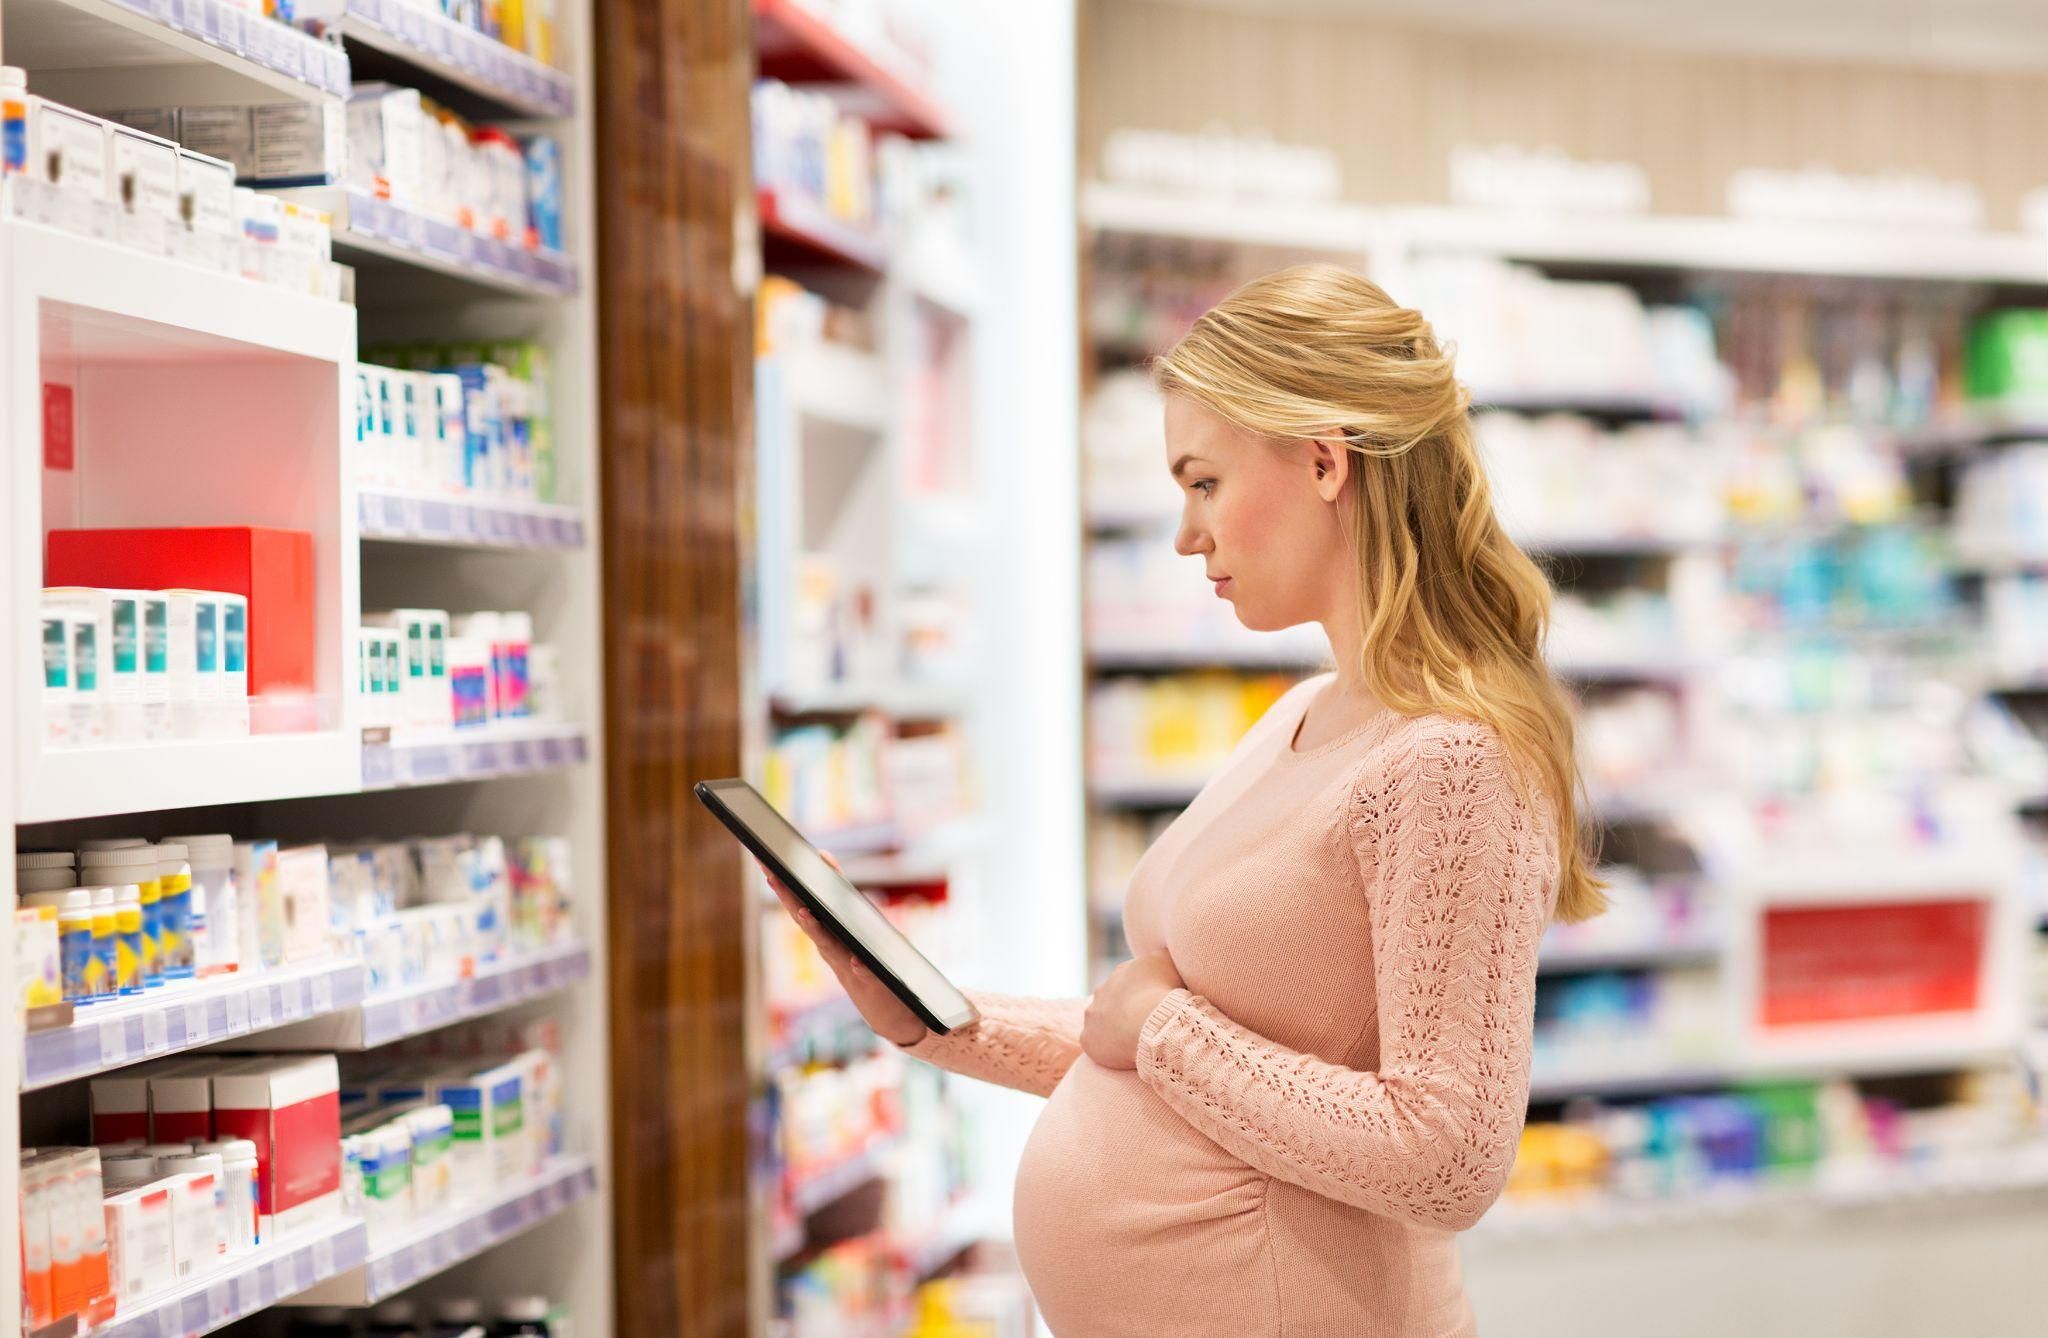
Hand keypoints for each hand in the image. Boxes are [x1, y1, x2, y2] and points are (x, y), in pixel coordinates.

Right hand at [761, 854, 930, 1047]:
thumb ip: (839, 894)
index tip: (766, 860)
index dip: (784, 884)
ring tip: (803, 911)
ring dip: (815, 929)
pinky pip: (865, 974)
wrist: (894, 1014)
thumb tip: (823, 855)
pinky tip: (856, 959)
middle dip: (788, 899)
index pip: (801, 905)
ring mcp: (849, 968)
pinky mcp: (873, 985)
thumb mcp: (853, 928)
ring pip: (828, 946)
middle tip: (771, 875)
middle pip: (806, 921)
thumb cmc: (869, 965)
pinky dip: (859, 966)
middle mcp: (832, 950)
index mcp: (827, 935)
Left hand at [1081, 950, 1184, 1069]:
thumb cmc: (1163, 992)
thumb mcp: (1167, 962)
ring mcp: (1092, 1015)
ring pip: (1100, 1021)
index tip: (1154, 1005)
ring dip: (1113, 1028)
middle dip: (1126, 1010)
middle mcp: (1101, 990)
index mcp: (1121, 973)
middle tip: (1145, 1024)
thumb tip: (1159, 957)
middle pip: (1113, 1001)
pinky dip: (1106, 1048)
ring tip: (1133, 1040)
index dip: (1143, 994)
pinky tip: (1121, 1053)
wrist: (1151, 1021)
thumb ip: (1161, 955)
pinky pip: (1096, 1044)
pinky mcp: (1088, 1039)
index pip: (1130, 981)